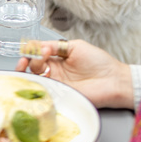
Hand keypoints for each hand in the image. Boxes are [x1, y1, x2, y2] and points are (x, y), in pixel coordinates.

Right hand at [16, 39, 133, 108]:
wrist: (114, 80)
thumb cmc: (100, 63)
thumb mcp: (76, 46)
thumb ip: (57, 45)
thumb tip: (40, 45)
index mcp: (57, 59)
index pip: (38, 53)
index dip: (32, 49)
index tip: (34, 47)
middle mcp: (54, 72)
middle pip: (32, 66)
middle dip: (27, 59)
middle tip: (29, 57)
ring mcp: (56, 84)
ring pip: (34, 78)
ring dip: (27, 70)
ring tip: (29, 64)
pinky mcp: (60, 96)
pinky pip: (43, 91)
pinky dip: (36, 84)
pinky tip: (39, 76)